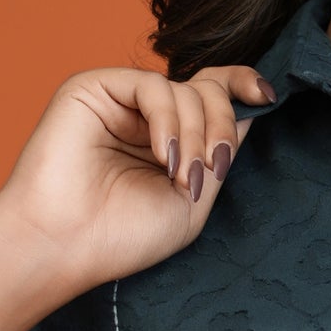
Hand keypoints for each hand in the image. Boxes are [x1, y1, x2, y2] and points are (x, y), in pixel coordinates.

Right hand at [0, 62, 272, 298]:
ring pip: (184, 89)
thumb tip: (249, 111)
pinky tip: (162, 156)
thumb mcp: (194, 201)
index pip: (212, 95)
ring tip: (181, 177)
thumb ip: (220, 155)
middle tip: (212, 168)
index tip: (266, 97)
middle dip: (222, 126)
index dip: (242, 86)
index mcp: (169, 139)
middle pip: (207, 89)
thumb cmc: (122, 236)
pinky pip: (152, 85)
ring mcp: (120, 101)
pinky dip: (168, 119)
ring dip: (196, 134)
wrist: (65, 246)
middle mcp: (146, 116)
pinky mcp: (92, 88)